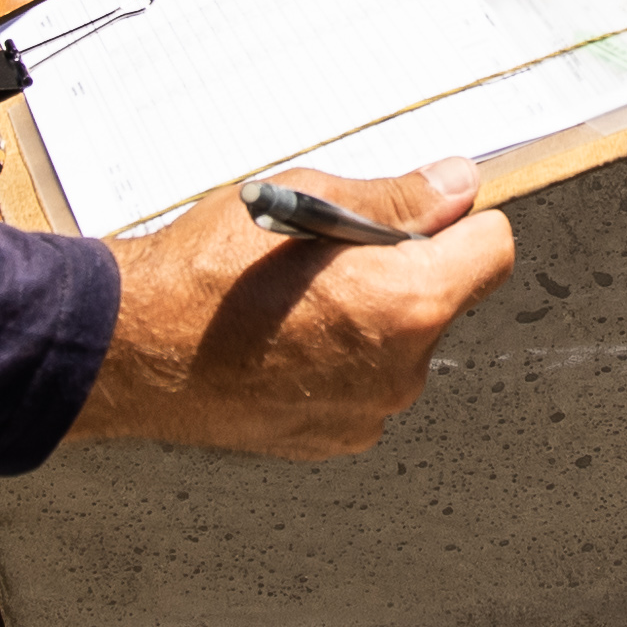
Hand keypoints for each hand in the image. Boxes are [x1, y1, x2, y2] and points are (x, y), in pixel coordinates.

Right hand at [59, 163, 516, 457]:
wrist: (132, 350)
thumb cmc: (205, 273)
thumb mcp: (303, 199)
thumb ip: (397, 198)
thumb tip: (458, 187)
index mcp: (410, 303)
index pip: (494, 250)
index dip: (457, 222)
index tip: (417, 214)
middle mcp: (402, 369)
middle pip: (445, 299)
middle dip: (406, 270)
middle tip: (329, 255)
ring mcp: (368, 413)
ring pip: (401, 344)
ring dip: (370, 318)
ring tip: (294, 301)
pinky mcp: (334, 439)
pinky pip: (363, 385)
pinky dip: (337, 361)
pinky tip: (281, 342)